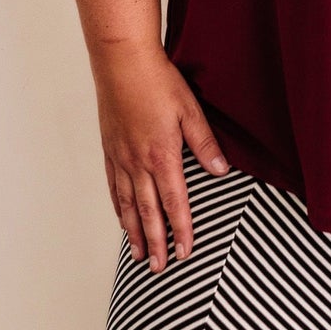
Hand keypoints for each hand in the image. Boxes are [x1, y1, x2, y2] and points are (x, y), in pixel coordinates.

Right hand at [91, 39, 228, 271]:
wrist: (121, 61)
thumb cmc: (158, 81)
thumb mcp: (190, 110)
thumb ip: (205, 143)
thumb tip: (221, 171)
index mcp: (162, 155)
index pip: (174, 203)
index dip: (180, 231)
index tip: (185, 252)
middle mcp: (137, 162)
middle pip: (147, 212)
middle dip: (155, 243)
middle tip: (158, 268)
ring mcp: (120, 157)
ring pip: (126, 205)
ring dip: (133, 232)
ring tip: (138, 255)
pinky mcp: (110, 149)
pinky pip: (113, 187)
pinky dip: (118, 208)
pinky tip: (122, 219)